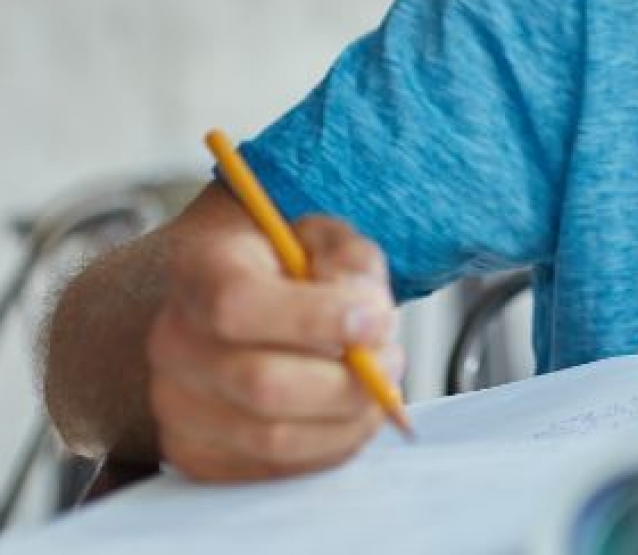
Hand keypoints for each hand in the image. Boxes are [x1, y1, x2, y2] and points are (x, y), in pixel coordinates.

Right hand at [146, 215, 403, 480]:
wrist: (247, 301)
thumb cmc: (292, 269)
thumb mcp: (328, 240)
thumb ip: (351, 265)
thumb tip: (367, 320)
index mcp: (201, 271)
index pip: (237, 305)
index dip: (314, 318)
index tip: (372, 320)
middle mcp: (175, 341)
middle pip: (261, 384)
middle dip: (347, 381)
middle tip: (390, 361)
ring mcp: (176, 403)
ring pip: (272, 437)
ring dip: (347, 420)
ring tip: (377, 390)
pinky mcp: (195, 453)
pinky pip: (273, 469)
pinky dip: (328, 447)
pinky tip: (347, 416)